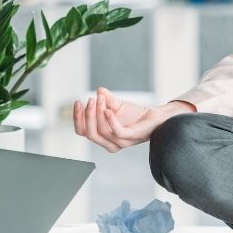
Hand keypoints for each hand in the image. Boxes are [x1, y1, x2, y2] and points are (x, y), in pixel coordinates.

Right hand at [72, 87, 194, 152]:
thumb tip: (98, 90)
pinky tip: (108, 109)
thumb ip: (105, 99)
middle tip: (90, 100)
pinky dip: (110, 121)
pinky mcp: (131, 138)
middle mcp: (109, 143)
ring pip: (101, 132)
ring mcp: (120, 142)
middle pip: (89, 133)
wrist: (155, 117)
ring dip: (98, 114)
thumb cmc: (135, 114)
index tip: (78, 102)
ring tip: (100, 100)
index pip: (82, 131)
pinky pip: (116, 133)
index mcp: (102, 136)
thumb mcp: (116, 105)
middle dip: (86, 115)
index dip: (77, 117)